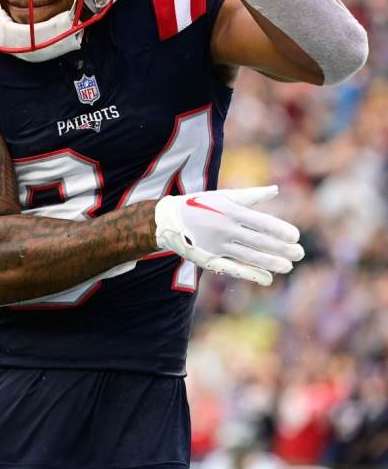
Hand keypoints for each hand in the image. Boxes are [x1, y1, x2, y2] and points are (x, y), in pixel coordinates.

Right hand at [154, 186, 303, 285]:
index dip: (279, 229)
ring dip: (271, 263)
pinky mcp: (210, 259)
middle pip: (259, 241)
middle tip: (300, 253)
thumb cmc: (201, 205)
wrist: (169, 220)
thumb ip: (251, 196)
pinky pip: (234, 268)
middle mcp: (225, 229)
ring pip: (249, 256)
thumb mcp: (224, 196)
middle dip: (281, 248)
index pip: (261, 222)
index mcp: (230, 211)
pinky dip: (252, 274)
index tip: (295, 236)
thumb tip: (276, 189)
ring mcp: (218, 245)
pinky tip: (267, 279)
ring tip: (288, 266)